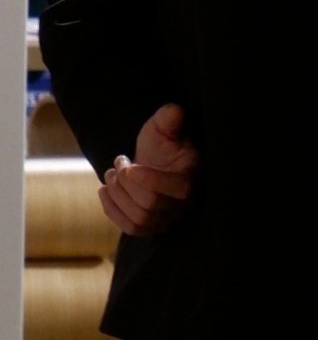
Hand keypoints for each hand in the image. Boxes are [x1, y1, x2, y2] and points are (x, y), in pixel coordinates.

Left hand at [101, 104, 198, 236]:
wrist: (154, 163)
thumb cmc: (160, 145)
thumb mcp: (163, 127)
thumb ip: (168, 119)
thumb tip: (173, 110)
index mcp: (190, 177)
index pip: (177, 189)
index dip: (149, 180)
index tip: (128, 166)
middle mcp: (183, 203)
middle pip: (150, 205)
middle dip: (125, 183)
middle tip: (118, 162)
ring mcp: (167, 219)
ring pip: (139, 219)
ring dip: (117, 194)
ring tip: (111, 174)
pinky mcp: (150, 228)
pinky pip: (131, 229)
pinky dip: (112, 211)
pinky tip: (104, 191)